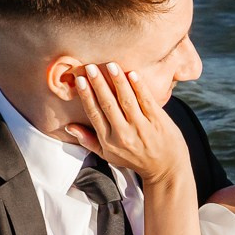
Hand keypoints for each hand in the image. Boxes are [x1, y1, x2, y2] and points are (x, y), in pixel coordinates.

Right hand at [66, 62, 189, 187]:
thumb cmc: (134, 159)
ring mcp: (142, 127)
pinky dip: (139, 87)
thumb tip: (69, 127)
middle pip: (108, 104)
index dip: (87, 96)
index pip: (94, 114)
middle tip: (91, 67)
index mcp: (109, 141)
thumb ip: (88, 140)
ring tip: (111, 65)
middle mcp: (124, 134)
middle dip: (98, 84)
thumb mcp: (108, 155)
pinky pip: (146, 101)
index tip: (80, 80)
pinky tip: (132, 74)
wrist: (165, 168)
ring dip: (118, 81)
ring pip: (127, 100)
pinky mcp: (158, 121)